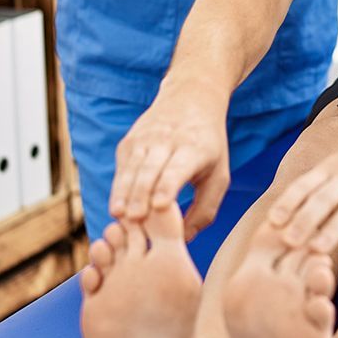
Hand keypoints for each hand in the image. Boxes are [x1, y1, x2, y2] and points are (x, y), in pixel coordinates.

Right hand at [110, 83, 230, 237]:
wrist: (191, 98)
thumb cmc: (209, 146)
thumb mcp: (219, 175)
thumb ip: (205, 210)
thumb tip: (184, 239)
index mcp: (194, 149)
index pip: (177, 168)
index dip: (167, 186)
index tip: (159, 205)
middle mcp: (166, 141)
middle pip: (149, 170)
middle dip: (140, 194)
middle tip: (133, 219)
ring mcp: (144, 139)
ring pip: (131, 168)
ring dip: (123, 193)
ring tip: (118, 216)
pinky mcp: (128, 142)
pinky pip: (122, 168)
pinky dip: (119, 188)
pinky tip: (118, 208)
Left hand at [266, 120, 337, 280]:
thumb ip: (329, 195)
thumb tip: (310, 234)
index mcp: (333, 167)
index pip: (306, 184)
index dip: (288, 201)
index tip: (271, 221)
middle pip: (324, 198)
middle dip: (304, 219)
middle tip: (285, 241)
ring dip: (332, 231)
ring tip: (316, 252)